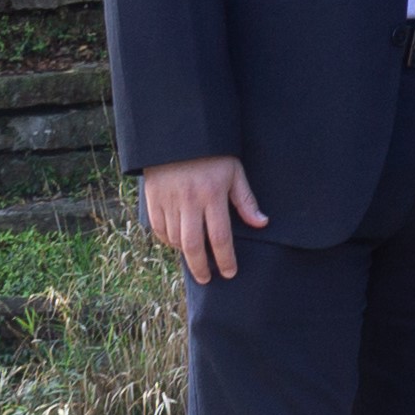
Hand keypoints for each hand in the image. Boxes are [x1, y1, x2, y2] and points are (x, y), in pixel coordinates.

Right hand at [141, 155, 267, 280]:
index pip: (220, 237)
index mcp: (212, 195)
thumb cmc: (211, 154)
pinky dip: (167, 240)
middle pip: (193, 245)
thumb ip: (245, 200)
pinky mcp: (152, 199)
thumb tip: (262, 223)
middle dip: (201, 267)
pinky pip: (158, 229)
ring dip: (185, 253)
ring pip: (175, 239)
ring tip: (195, 259)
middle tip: (207, 279)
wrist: (176, 135)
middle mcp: (189, 201)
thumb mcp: (234, 172)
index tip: (230, 273)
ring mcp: (168, 200)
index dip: (225, 259)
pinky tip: (177, 242)